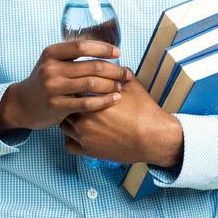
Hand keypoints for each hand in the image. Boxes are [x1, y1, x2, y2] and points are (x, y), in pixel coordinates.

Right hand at [0, 40, 130, 131]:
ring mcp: (53, 87)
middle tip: (127, 74)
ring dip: (111, 85)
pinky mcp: (56, 106)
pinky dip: (104, 101)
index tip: (118, 53)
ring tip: (122, 86)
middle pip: (91, 66)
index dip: (103, 48)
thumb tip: (104, 49)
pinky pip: (87, 103)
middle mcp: (51, 68)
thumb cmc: (44, 81)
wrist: (22, 104)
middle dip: (114, 70)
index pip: (82, 46)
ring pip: (91, 84)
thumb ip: (72, 56)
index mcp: (52, 53)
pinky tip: (115, 99)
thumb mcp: (51, 62)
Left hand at [59, 72, 181, 166]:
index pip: (72, 88)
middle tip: (78, 101)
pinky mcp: (88, 151)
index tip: (80, 85)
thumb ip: (118, 74)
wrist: (153, 137)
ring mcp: (84, 136)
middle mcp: (84, 118)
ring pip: (64, 125)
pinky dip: (71, 139)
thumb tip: (113, 66)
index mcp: (92, 99)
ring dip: (69, 120)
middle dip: (71, 102)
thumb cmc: (144, 112)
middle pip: (66, 105)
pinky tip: (81, 134)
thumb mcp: (132, 86)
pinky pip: (68, 145)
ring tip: (80, 116)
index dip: (76, 85)